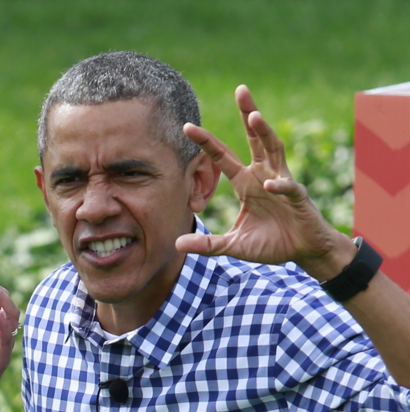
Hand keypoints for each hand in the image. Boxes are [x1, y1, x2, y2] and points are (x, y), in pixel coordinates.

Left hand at [177, 85, 354, 278]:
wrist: (304, 251)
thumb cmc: (271, 243)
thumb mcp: (234, 245)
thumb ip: (208, 244)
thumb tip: (177, 243)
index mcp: (245, 183)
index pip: (222, 157)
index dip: (207, 142)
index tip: (187, 126)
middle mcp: (263, 175)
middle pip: (255, 138)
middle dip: (248, 113)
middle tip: (240, 90)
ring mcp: (281, 183)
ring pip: (274, 150)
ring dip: (265, 133)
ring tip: (255, 115)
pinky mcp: (298, 198)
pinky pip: (288, 188)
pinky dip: (280, 186)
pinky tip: (271, 186)